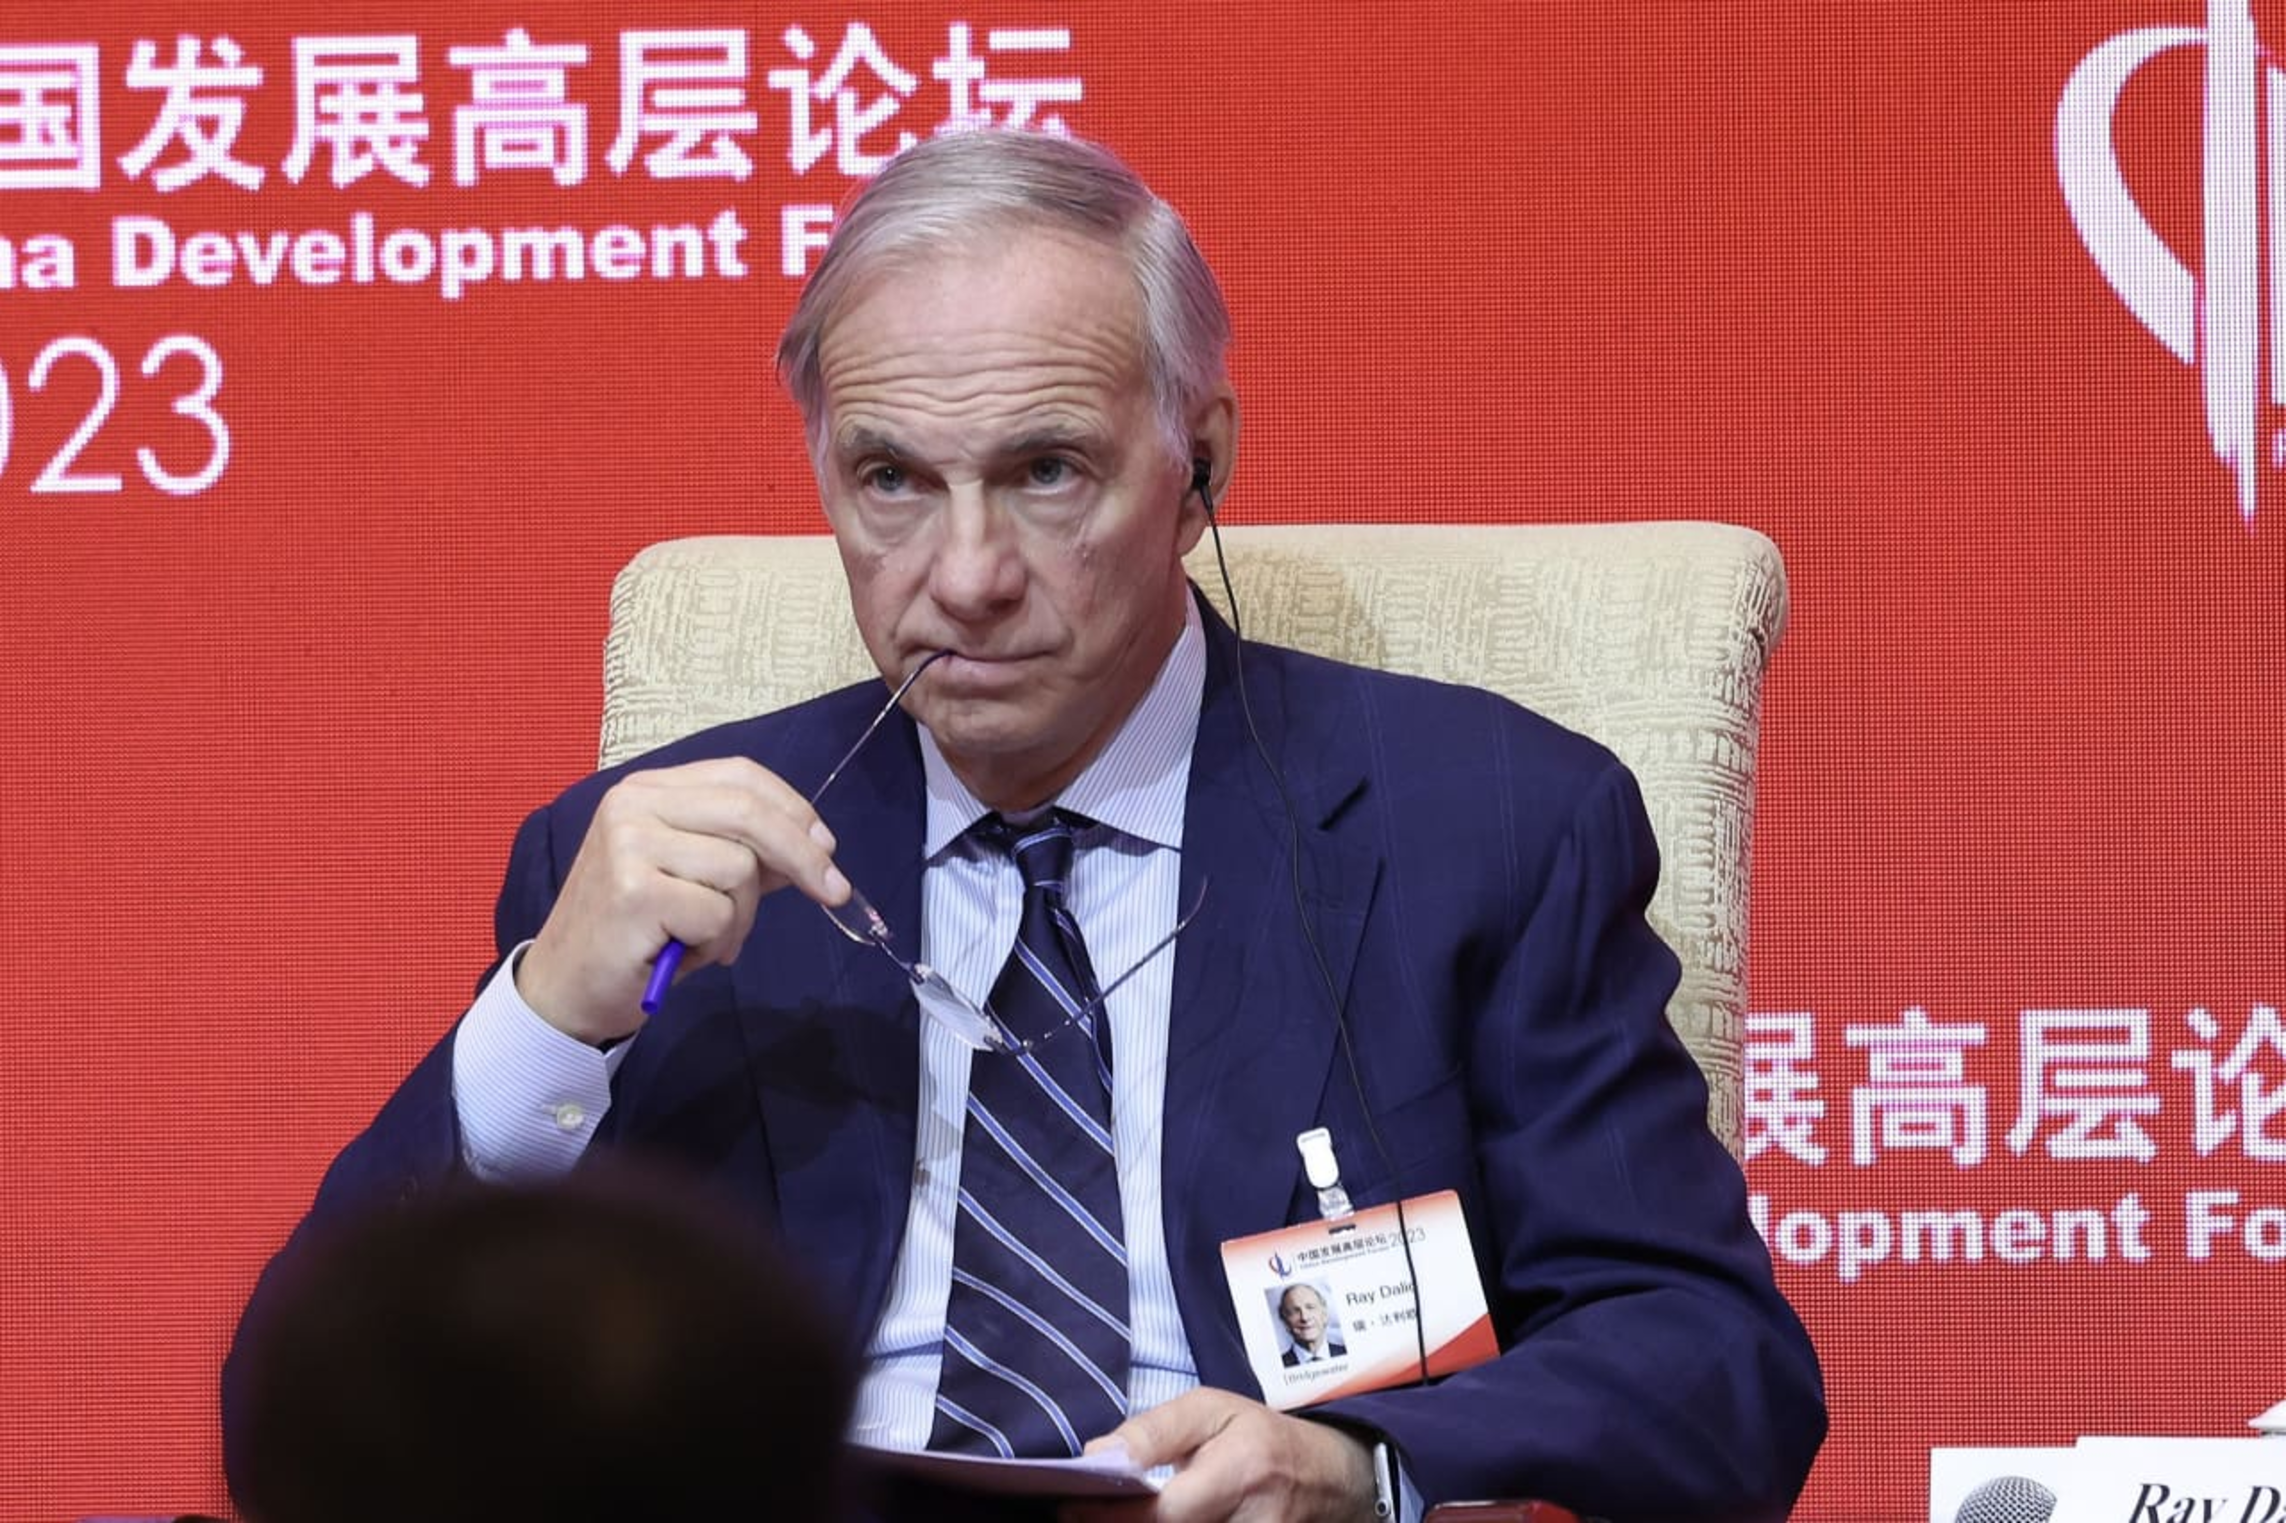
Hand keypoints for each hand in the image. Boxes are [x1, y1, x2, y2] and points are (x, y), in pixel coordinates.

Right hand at [516, 757, 850, 1043]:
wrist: (565, 986)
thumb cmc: (634, 931)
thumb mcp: (688, 875)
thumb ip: (740, 851)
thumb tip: (813, 848)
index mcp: (648, 789)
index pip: (740, 775)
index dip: (793, 808)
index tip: (827, 847)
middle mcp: (633, 804)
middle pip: (749, 812)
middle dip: (803, 856)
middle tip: (834, 892)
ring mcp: (629, 844)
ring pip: (740, 869)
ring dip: (740, 918)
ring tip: (703, 939)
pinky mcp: (635, 892)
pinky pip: (719, 913)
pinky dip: (717, 943)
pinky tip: (682, 953)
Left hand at [1063, 1388, 1378, 1522]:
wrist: (1332, 1481)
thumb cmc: (1262, 1439)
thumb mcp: (1212, 1410)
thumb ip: (1153, 1431)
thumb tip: (1096, 1455)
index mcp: (1241, 1472)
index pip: (1160, 1514)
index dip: (1107, 1517)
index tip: (1071, 1507)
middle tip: (1084, 1516)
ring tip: (1118, 1517)